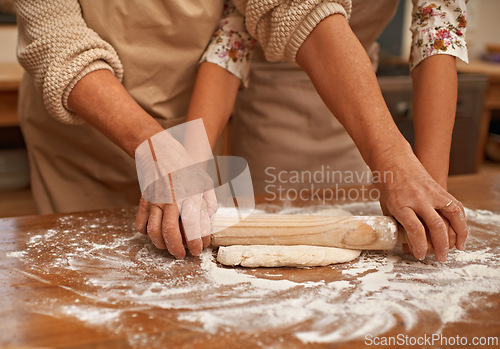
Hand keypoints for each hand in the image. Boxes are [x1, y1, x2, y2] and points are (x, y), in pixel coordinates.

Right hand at [134, 129, 217, 258]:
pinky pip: (140, 222)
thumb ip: (210, 200)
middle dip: (177, 248)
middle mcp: (172, 199)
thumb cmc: (185, 166)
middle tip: (183, 255)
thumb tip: (208, 218)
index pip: (193, 224)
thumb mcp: (205, 180)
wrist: (160, 150)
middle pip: (171, 231)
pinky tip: (154, 234)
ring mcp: (155, 199)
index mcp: (190, 194)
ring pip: (154, 230)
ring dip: (161, 244)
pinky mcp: (144, 199)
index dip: (196, 241)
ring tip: (168, 248)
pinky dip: (145, 233)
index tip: (199, 248)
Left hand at [377, 152, 467, 261]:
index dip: (419, 246)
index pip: (414, 229)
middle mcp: (418, 198)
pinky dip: (461, 222)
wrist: (394, 162)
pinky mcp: (440, 189)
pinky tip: (460, 234)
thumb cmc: (388, 187)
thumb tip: (407, 245)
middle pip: (435, 225)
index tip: (420, 256)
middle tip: (440, 258)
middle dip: (440, 246)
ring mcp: (431, 193)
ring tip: (455, 249)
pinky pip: (456, 207)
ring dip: (456, 235)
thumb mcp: (386, 207)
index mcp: (400, 204)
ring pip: (451, 216)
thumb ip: (396, 224)